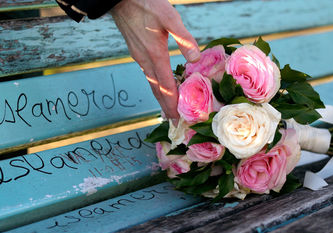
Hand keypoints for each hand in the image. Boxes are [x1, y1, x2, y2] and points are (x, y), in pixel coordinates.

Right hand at [111, 0, 199, 121]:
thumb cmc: (146, 4)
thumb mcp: (169, 17)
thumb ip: (183, 38)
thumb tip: (195, 59)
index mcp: (155, 54)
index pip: (165, 85)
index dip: (172, 103)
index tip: (177, 119)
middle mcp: (145, 60)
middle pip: (156, 89)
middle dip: (166, 106)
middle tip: (173, 122)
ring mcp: (139, 56)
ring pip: (151, 82)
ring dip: (160, 97)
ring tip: (168, 110)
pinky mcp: (136, 52)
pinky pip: (148, 74)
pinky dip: (155, 85)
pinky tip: (159, 86)